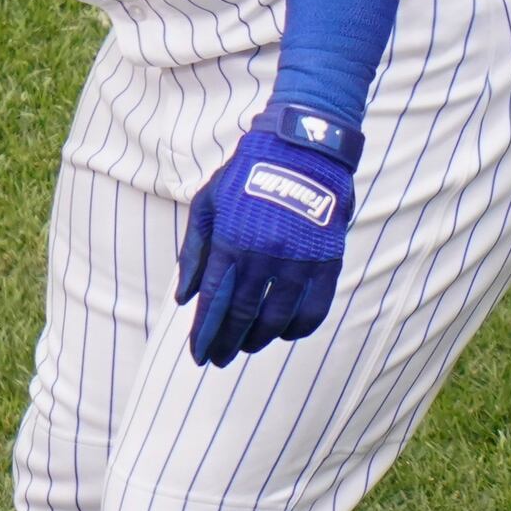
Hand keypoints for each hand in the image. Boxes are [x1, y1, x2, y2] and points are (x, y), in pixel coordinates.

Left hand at [175, 116, 356, 366]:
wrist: (300, 149)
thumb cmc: (245, 175)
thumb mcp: (207, 204)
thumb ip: (195, 251)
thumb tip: (183, 297)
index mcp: (231, 242)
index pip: (214, 302)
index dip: (205, 333)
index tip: (198, 354)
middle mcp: (264, 256)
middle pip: (243, 316)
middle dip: (228, 343)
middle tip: (217, 361)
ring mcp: (298, 261)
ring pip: (278, 317)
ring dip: (259, 339)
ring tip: (246, 348)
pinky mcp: (327, 262)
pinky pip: (315, 308)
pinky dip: (299, 327)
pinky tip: (285, 334)